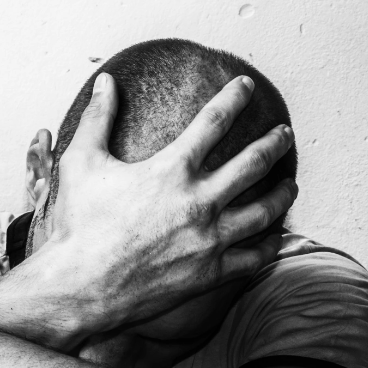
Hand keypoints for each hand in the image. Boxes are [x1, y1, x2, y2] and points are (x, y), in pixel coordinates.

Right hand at [35, 73, 296, 341]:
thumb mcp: (80, 162)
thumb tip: (104, 81)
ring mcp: (209, 239)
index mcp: (172, 170)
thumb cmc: (77, 224)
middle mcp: (199, 202)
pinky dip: (271, 243)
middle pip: (253, 163)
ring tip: (290, 183)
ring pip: (265, 210)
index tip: (246, 86)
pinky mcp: (210, 273)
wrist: (80, 286)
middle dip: (274, 143)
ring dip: (283, 192)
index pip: (214, 120)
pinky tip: (276, 235)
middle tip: (285, 133)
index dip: (234, 97)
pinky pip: (255, 256)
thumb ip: (97, 118)